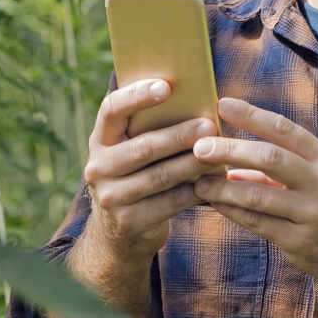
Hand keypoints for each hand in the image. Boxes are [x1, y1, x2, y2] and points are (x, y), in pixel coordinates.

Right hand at [82, 79, 216, 260]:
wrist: (120, 232)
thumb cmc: (139, 174)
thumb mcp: (133, 149)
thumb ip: (152, 127)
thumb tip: (198, 99)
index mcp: (100, 140)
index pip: (111, 110)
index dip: (137, 96)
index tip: (166, 86)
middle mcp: (98, 167)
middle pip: (143, 147)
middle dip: (179, 135)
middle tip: (209, 125)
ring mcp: (110, 197)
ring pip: (159, 176)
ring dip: (192, 163)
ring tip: (219, 152)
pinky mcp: (128, 222)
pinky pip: (170, 203)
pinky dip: (196, 190)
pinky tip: (216, 181)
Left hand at [192, 97, 317, 291]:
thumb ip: (281, 169)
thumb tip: (233, 163)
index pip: (285, 129)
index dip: (252, 115)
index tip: (222, 104)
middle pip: (270, 158)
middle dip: (230, 149)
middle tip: (199, 146)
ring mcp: (311, 213)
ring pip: (259, 195)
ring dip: (224, 188)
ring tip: (198, 182)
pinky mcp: (301, 242)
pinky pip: (259, 223)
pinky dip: (234, 212)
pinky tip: (216, 204)